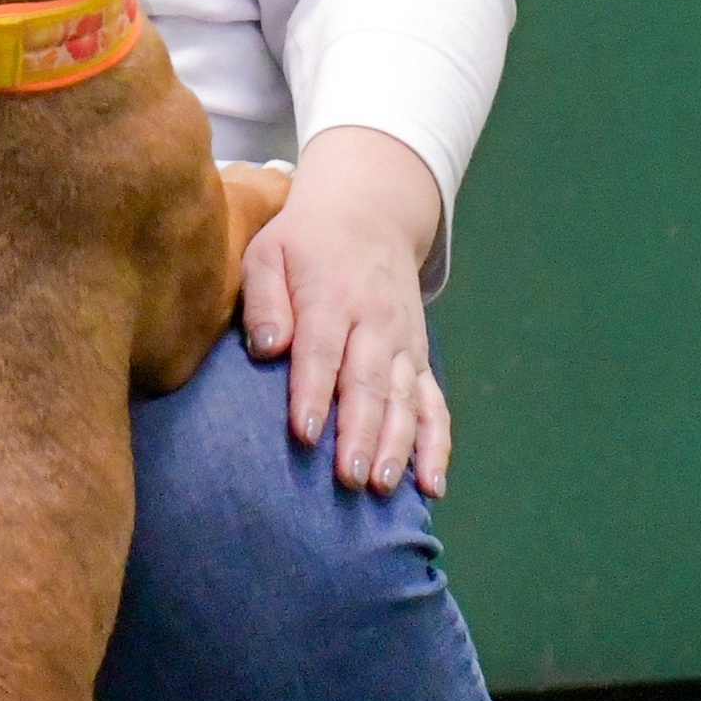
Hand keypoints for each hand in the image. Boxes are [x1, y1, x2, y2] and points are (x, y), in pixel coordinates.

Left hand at [239, 125, 450, 498]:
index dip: (314, 392)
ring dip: (397, 445)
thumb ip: (264, 298)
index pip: (323, 350)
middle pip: (369, 383)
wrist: (370, 214)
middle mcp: (375, 323)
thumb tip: (267, 348)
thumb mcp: (269, 252)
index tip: (305, 432)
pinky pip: (435, 405)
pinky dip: (437, 445)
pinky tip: (432, 486)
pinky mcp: (420, 359)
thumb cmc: (304, 242)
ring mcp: (404, 343)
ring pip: (405, 399)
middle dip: (360, 434)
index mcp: (332, 297)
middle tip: (348, 479)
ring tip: (382, 486)